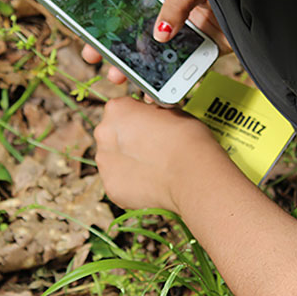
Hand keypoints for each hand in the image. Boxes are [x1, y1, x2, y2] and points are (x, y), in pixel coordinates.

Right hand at [82, 0, 230, 85]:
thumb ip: (175, 4)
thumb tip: (160, 34)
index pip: (121, 0)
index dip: (102, 18)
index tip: (87, 35)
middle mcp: (163, 12)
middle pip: (129, 33)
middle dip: (112, 50)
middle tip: (99, 62)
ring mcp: (178, 33)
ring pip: (150, 55)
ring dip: (135, 70)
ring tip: (123, 79)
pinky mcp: (196, 51)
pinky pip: (177, 71)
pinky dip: (166, 85)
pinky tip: (155, 95)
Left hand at [94, 97, 229, 211]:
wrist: (192, 173)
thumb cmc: (187, 138)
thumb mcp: (169, 110)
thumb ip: (149, 113)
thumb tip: (149, 119)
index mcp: (116, 109)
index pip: (120, 111)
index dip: (135, 120)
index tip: (147, 128)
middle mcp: (103, 133)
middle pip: (112, 136)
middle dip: (127, 143)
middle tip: (150, 150)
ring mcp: (104, 162)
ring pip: (112, 161)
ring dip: (127, 163)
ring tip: (152, 169)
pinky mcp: (110, 186)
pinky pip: (119, 183)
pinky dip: (131, 184)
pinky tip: (150, 183)